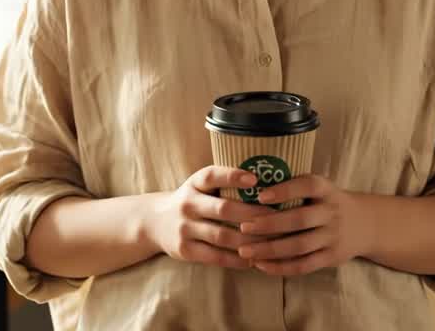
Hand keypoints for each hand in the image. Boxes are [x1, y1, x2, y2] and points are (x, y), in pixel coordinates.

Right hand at [145, 166, 276, 269]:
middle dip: (253, 214)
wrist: (154, 222)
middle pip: (224, 209)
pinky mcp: (185, 250)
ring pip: (222, 236)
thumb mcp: (201, 185)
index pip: (212, 176)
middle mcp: (188, 204)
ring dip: (250, 240)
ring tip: (273, 241)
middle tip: (279, 218)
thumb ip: (225, 182)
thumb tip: (270, 182)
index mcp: (194, 183)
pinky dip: (237, 259)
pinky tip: (254, 259)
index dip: (232, 176)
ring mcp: (185, 228)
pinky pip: (216, 256)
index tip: (254, 179)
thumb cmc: (192, 200)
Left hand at [234, 174, 369, 275]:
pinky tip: (261, 265)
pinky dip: (281, 267)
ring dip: (270, 250)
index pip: (307, 186)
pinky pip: (304, 265)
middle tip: (244, 227)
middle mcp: (331, 212)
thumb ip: (293, 186)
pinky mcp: (331, 257)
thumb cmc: (327, 202)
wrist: (365, 223)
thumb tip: (249, 186)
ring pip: (299, 246)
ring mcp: (333, 236)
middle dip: (269, 224)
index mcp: (326, 189)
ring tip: (245, 251)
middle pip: (299, 219)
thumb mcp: (319, 187)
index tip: (260, 195)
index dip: (285, 190)